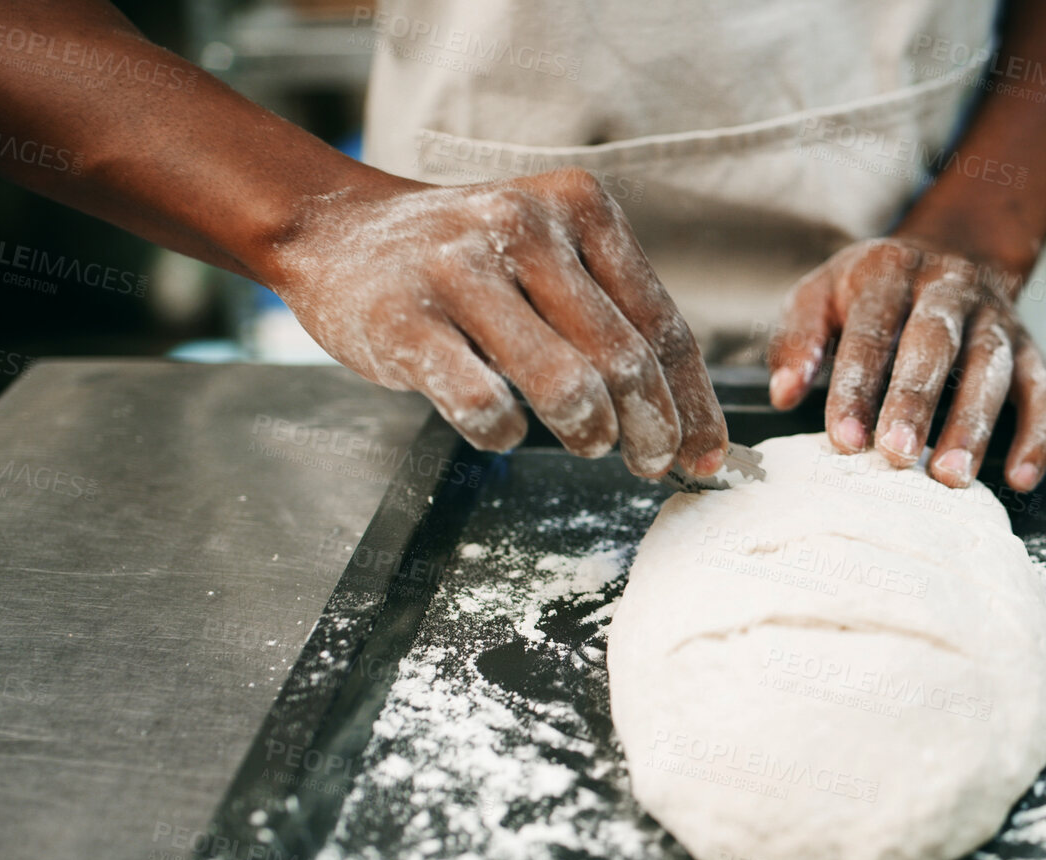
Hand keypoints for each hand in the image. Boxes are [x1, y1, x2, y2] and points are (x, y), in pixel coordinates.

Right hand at [259, 168, 727, 478]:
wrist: (338, 230)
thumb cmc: (468, 261)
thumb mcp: (551, 255)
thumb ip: (614, 317)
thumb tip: (688, 423)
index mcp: (580, 209)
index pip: (662, 325)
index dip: (693, 403)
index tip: (708, 453)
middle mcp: (524, 228)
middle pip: (624, 360)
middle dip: (651, 429)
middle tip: (651, 464)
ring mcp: (460, 270)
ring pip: (566, 385)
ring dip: (590, 433)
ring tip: (588, 443)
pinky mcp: (404, 319)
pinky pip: (484, 403)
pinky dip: (506, 433)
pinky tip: (505, 429)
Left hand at [764, 238, 1045, 491]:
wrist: (953, 252)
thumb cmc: (874, 291)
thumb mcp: (823, 293)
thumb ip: (799, 338)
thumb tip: (784, 394)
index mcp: (892, 272)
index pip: (873, 330)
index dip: (857, 386)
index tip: (843, 439)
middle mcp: (951, 289)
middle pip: (935, 344)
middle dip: (916, 401)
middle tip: (896, 454)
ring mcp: (997, 319)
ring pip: (991, 368)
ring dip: (974, 423)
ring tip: (951, 476)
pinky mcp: (1031, 349)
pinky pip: (1043, 391)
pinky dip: (1038, 436)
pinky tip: (1019, 479)